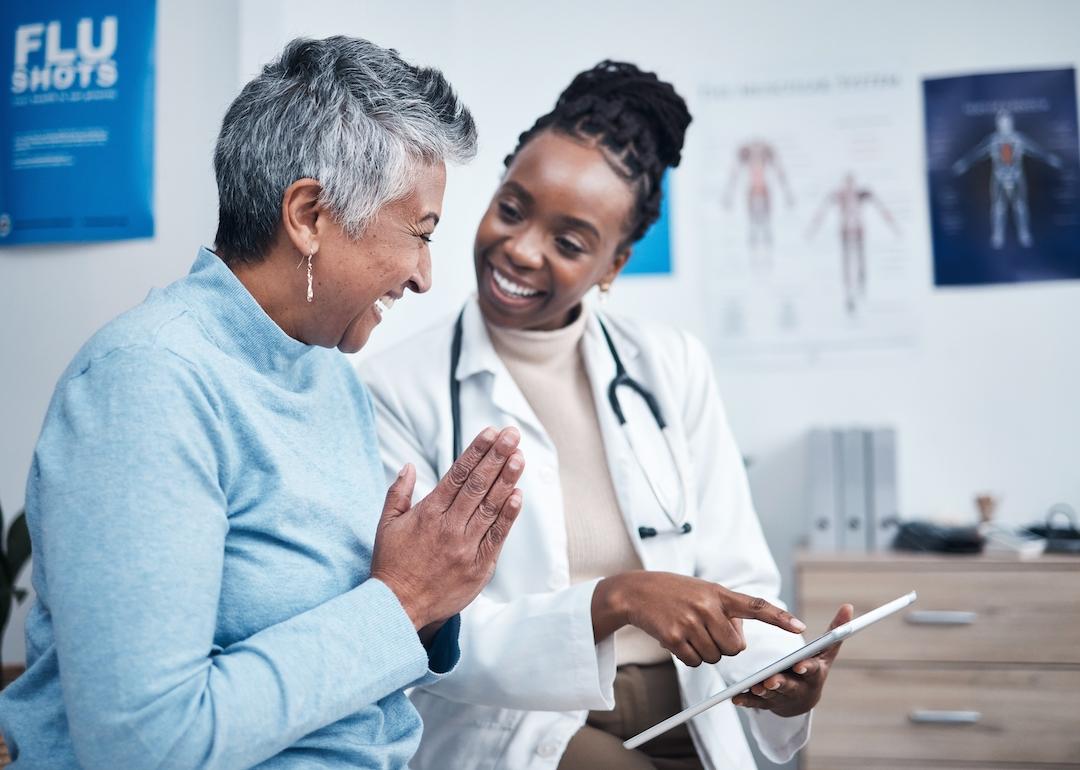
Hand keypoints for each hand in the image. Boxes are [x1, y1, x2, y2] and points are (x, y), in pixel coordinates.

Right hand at [371, 427, 523, 630]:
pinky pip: (496, 537)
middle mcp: (449, 527)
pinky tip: (518, 496)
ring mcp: (465, 547)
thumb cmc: (392, 565)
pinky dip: (508, 516)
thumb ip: (398, 493)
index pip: (457, 474)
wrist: (398, 608)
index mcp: (428, 513)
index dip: (476, 451)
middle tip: (512, 435)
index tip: (491, 433)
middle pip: (478, 485)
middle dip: (497, 457)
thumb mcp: (386, 525)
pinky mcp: (478, 567)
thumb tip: (409, 466)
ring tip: (519, 457)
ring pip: (490, 507)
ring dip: (507, 480)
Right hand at [593, 571, 806, 666]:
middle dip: (725, 647)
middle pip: (734, 648)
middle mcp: (707, 606)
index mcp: (718, 593)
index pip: (755, 606)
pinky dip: (689, 657)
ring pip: (715, 657)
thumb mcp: (703, 592)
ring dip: (705, 652)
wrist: (634, 591)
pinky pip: (695, 662)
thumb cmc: (673, 592)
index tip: (800, 628)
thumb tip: (739, 642)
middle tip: (706, 632)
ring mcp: (690, 622)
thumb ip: (725, 612)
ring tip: (688, 631)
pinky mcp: (674, 637)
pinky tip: (677, 639)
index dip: (779, 618)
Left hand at [733, 603, 853, 716]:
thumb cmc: (815, 667)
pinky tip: (737, 698)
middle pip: (790, 686)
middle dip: (781, 683)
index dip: (806, 668)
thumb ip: (836, 630)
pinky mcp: (768, 703)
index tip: (799, 665)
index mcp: (814, 673)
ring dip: (763, 692)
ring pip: (773, 695)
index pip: (812, 670)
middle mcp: (800, 687)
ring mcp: (783, 697)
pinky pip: (757, 703)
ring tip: (755, 686)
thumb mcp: (826, 651)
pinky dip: (747, 701)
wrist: (804, 699)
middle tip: (771, 679)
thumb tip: (848, 606)